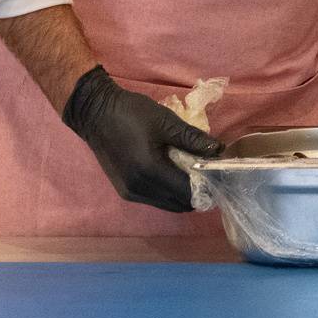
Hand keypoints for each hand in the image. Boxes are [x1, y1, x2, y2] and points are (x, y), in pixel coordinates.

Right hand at [60, 66, 222, 212]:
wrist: (96, 114)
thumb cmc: (131, 114)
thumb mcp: (166, 122)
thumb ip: (193, 139)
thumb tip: (219, 151)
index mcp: (149, 172)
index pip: (187, 192)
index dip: (208, 187)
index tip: (221, 174)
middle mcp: (138, 189)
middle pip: (178, 204)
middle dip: (198, 192)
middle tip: (211, 173)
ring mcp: (129, 193)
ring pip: (167, 204)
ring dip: (183, 193)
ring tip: (196, 172)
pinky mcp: (124, 190)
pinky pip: (155, 199)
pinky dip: (169, 191)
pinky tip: (176, 173)